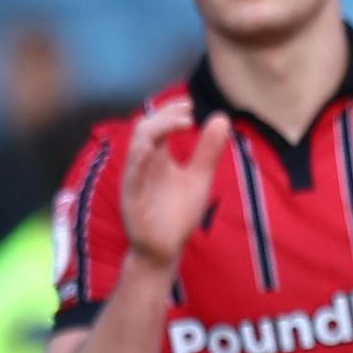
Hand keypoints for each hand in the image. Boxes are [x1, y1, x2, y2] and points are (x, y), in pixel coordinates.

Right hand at [118, 95, 232, 268]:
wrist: (166, 249)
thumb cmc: (177, 213)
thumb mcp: (199, 178)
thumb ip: (208, 151)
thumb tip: (221, 118)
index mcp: (157, 158)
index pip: (158, 125)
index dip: (170, 111)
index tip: (190, 103)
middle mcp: (142, 165)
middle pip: (145, 129)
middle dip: (165, 116)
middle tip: (188, 111)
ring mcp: (135, 181)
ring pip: (136, 148)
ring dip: (156, 131)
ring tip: (180, 122)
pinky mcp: (131, 200)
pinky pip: (131, 177)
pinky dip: (139, 161)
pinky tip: (150, 148)